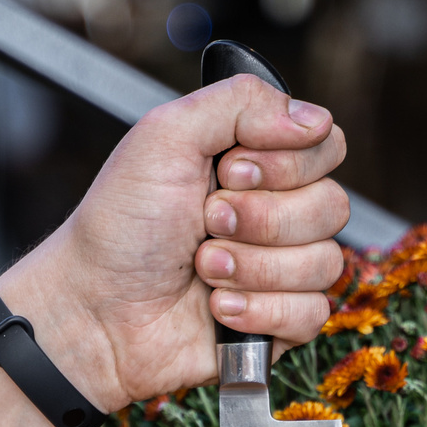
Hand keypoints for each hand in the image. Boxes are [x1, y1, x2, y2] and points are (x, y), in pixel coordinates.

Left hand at [0, 75, 349, 407]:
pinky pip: (311, 313)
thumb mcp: (166, 136)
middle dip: (261, 218)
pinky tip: (217, 307)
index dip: (286, 162)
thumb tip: (313, 118)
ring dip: (253, 266)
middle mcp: (275, 212)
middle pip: (333, 205)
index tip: (228, 170)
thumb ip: (240, 103)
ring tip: (202, 267)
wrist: (93, 309)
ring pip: (325, 262)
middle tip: (206, 222)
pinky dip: (259, 310)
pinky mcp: (279, 324)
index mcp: (256, 162)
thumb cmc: (120, 226)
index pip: (326, 146)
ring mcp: (280, 270)